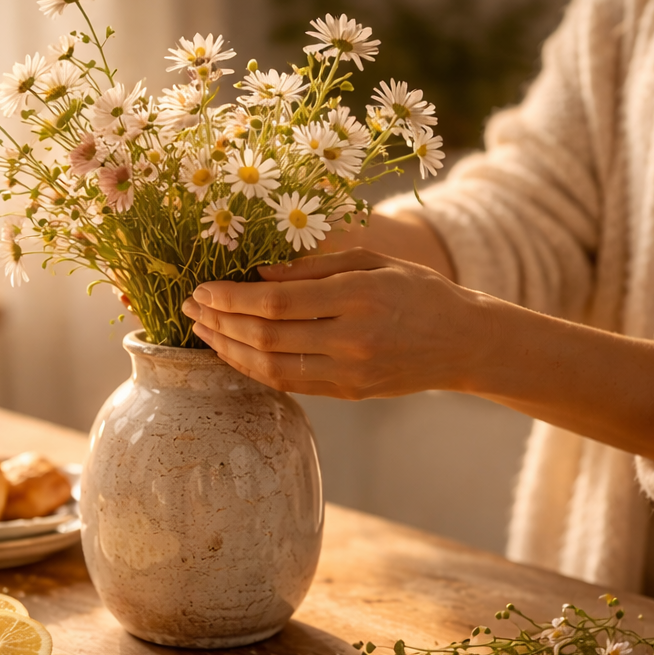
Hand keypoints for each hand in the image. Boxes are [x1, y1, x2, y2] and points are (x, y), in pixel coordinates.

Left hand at [180, 248, 480, 399]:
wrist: (463, 342)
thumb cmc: (418, 290)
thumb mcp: (372, 261)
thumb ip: (314, 266)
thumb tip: (257, 272)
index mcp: (357, 297)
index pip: (275, 302)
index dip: (230, 297)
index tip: (202, 289)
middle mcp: (350, 339)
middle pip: (265, 336)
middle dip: (219, 321)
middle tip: (189, 307)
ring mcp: (349, 372)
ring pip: (270, 367)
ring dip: (228, 350)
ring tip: (202, 332)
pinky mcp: (348, 393)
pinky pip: (289, 384)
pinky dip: (254, 370)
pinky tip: (232, 354)